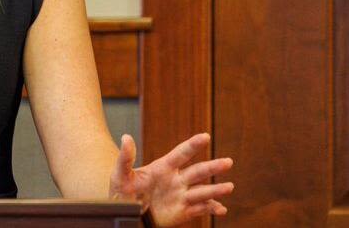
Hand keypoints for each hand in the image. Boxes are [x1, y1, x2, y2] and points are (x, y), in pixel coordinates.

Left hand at [108, 132, 233, 225]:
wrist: (126, 213)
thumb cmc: (121, 192)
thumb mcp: (119, 174)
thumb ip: (125, 157)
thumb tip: (126, 137)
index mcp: (163, 167)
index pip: (181, 154)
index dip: (193, 145)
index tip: (205, 136)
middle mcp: (176, 180)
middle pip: (198, 172)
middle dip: (213, 167)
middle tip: (228, 162)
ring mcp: (181, 196)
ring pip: (202, 191)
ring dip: (215, 189)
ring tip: (229, 187)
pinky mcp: (183, 212)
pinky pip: (200, 209)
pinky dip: (211, 209)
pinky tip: (221, 209)